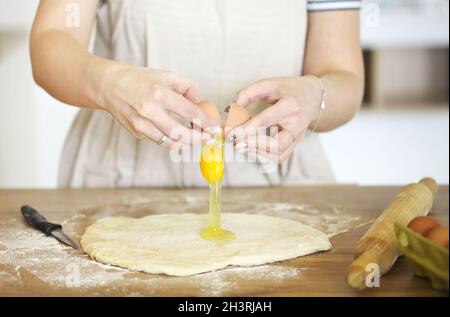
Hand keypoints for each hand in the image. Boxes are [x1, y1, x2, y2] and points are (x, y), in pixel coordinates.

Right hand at [101, 65, 218, 147]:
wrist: (109, 86)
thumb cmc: (138, 79)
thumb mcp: (166, 75)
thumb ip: (188, 88)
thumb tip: (202, 102)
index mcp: (159, 94)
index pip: (190, 113)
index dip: (206, 123)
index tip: (215, 128)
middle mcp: (150, 111)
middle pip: (181, 133)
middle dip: (199, 138)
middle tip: (209, 137)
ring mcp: (141, 125)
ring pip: (170, 142)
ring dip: (187, 143)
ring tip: (197, 138)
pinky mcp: (137, 133)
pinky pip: (159, 140)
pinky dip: (172, 140)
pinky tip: (180, 136)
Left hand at [226, 76, 322, 162]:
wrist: (314, 95)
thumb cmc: (289, 88)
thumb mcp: (270, 83)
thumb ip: (249, 93)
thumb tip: (230, 108)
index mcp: (290, 105)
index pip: (266, 120)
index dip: (246, 128)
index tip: (230, 134)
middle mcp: (296, 123)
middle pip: (277, 144)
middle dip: (255, 145)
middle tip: (237, 143)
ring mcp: (298, 136)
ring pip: (280, 154)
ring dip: (259, 153)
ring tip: (242, 147)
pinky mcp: (296, 143)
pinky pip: (282, 156)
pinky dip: (266, 156)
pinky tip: (252, 150)